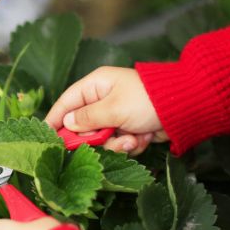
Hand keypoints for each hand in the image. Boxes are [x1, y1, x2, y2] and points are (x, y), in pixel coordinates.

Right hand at [45, 67, 166, 154]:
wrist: (185, 108)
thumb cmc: (147, 101)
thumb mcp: (113, 108)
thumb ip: (87, 118)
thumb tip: (67, 124)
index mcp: (96, 85)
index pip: (67, 103)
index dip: (55, 119)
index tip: (45, 136)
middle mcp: (104, 99)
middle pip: (83, 127)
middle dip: (96, 138)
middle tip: (105, 139)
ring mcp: (117, 115)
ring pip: (103, 139)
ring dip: (117, 144)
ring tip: (131, 138)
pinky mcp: (130, 129)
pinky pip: (119, 143)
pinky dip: (131, 144)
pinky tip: (143, 137)